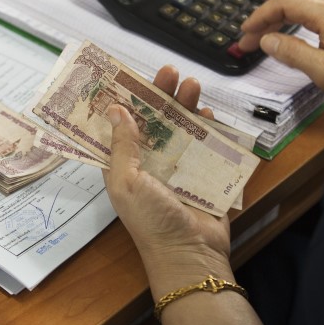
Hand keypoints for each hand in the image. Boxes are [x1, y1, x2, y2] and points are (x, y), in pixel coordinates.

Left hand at [102, 66, 233, 299]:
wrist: (191, 253)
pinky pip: (205, 144)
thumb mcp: (126, 181)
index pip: (121, 126)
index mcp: (124, 166)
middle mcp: (150, 163)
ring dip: (185, 105)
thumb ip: (122, 145)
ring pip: (180, 127)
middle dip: (160, 95)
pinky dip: (207, 127)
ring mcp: (178, 167)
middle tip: (168, 71)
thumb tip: (115, 108)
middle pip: (154, 120)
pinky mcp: (203, 174)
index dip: (123, 101)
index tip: (127, 76)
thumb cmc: (151, 219)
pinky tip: (208, 112)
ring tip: (192, 84)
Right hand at [239, 0, 323, 111]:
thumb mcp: (323, 72)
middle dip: (270, 8)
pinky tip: (297, 16)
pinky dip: (302, 0)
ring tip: (274, 22)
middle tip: (257, 33)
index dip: (260, 17)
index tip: (246, 33)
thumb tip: (266, 41)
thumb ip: (292, 53)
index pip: (284, 4)